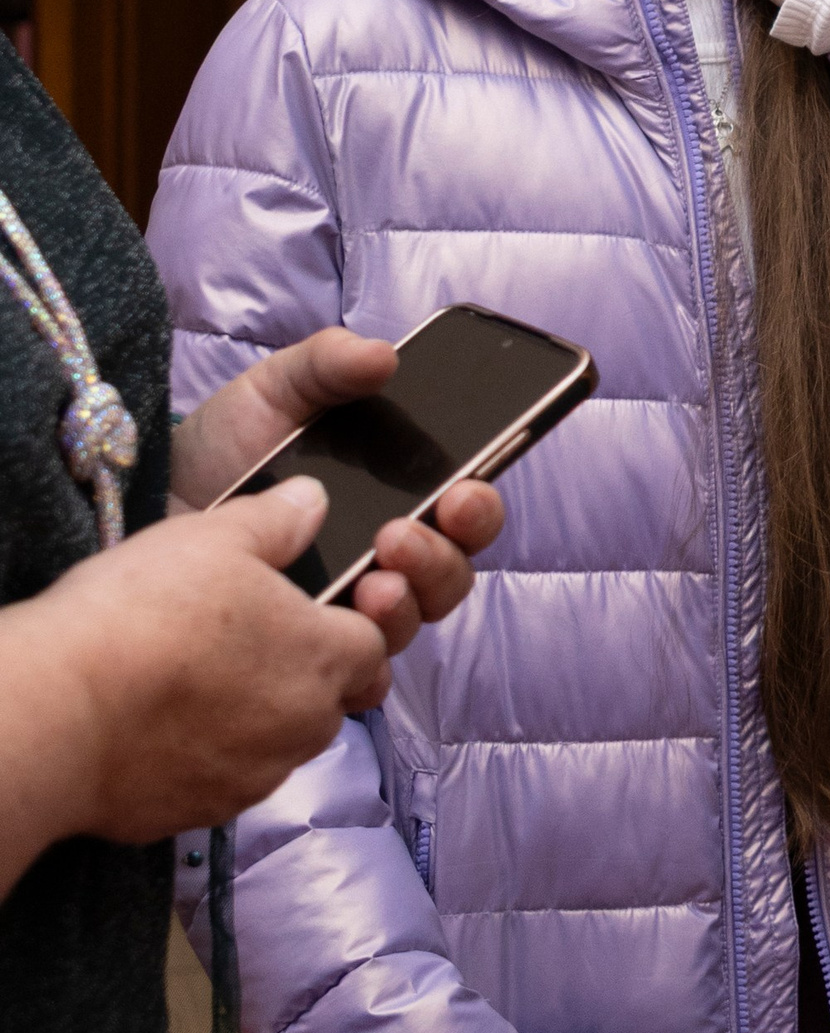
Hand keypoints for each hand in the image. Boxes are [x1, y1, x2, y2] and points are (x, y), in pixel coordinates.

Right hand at [0, 479, 401, 896]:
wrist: (59, 713)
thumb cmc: (142, 616)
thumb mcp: (213, 538)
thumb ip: (276, 521)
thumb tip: (312, 502)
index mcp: (325, 657)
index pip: (373, 642)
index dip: (348, 622)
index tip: (307, 610)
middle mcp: (306, 726)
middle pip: (332, 698)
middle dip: (305, 674)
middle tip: (246, 641)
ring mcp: (256, 776)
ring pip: (279, 743)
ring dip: (256, 716)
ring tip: (196, 678)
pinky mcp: (205, 812)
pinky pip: (224, 778)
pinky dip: (207, 755)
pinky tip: (162, 723)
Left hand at [171, 326, 504, 655]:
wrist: (147, 507)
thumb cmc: (219, 449)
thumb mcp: (274, 391)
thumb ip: (328, 365)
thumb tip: (385, 356)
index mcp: (397, 495)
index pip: (465, 511)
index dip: (479, 506)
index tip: (464, 490)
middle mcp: (386, 558)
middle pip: (452, 573)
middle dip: (442, 557)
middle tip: (401, 536)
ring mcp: (350, 608)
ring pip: (415, 622)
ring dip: (408, 602)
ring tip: (372, 582)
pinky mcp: (311, 655)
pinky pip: (361, 676)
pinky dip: (363, 661)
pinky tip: (340, 633)